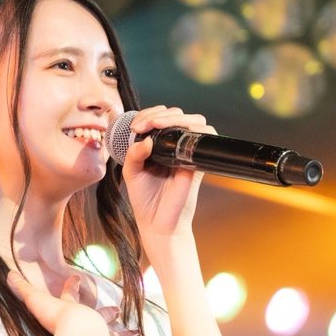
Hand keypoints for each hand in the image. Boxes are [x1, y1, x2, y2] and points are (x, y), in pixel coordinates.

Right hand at [6, 271, 148, 335]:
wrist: (76, 331)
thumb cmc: (56, 316)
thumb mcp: (35, 301)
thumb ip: (22, 290)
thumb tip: (8, 274)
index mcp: (73, 308)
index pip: (71, 294)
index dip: (73, 286)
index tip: (77, 277)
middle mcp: (89, 321)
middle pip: (101, 315)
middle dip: (108, 312)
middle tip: (117, 309)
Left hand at [120, 105, 213, 238]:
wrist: (156, 222)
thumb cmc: (144, 199)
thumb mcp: (131, 172)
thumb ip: (134, 153)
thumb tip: (148, 139)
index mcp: (159, 145)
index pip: (160, 117)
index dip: (149, 114)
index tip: (134, 126)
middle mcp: (176, 146)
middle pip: (177, 114)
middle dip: (158, 113)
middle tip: (141, 125)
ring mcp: (188, 153)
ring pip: (194, 121)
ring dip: (174, 117)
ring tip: (154, 124)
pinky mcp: (198, 162)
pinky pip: (203, 138)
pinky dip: (192, 128)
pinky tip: (171, 133)